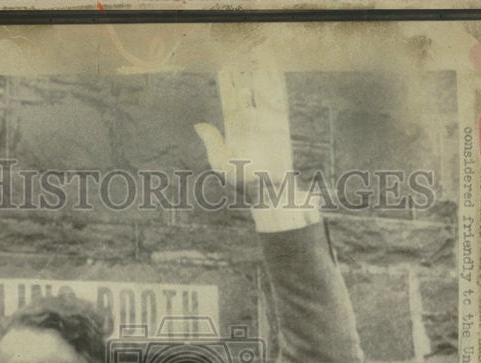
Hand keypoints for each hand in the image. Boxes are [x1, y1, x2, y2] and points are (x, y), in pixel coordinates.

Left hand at [194, 62, 293, 192]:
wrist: (270, 190)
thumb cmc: (244, 182)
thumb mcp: (222, 163)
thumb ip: (212, 143)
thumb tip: (199, 125)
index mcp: (235, 131)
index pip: (230, 102)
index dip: (228, 85)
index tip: (225, 69)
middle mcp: (251, 124)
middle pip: (246, 94)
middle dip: (243, 77)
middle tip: (239, 58)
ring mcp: (267, 122)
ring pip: (262, 92)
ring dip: (260, 74)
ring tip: (257, 55)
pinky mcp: (281, 123)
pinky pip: (278, 98)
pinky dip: (276, 82)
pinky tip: (272, 68)